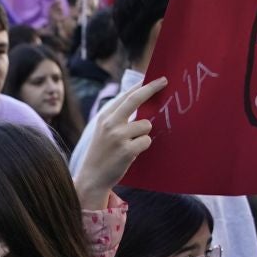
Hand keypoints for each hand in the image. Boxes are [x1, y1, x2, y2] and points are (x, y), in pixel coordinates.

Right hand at [73, 76, 167, 210]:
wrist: (92, 178)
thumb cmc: (102, 154)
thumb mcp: (103, 131)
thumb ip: (117, 117)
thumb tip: (139, 99)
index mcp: (104, 117)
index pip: (125, 96)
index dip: (141, 85)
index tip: (154, 78)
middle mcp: (110, 124)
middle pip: (135, 99)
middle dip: (151, 88)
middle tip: (164, 81)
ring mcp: (118, 137)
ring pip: (146, 125)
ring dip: (143, 134)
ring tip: (130, 145)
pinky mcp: (126, 150)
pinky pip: (147, 141)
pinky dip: (142, 147)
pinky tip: (130, 154)